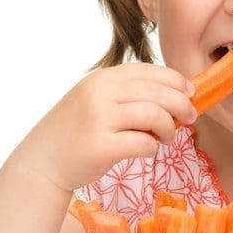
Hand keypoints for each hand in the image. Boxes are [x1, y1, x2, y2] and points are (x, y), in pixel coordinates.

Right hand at [9, 63, 196, 191]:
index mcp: (103, 78)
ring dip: (169, 128)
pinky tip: (148, 150)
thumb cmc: (76, 132)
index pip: (150, 71)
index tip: (190, 92)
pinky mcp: (101, 146)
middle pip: (158, 92)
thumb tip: (175, 96)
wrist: (42, 161)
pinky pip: (144, 143)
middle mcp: (100, 93)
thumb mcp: (96, 100)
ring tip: (166, 138)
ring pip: (155, 115)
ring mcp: (99, 119)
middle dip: (181, 105)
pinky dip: (153, 148)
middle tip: (190, 118)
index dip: (176, 81)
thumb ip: (127, 94)